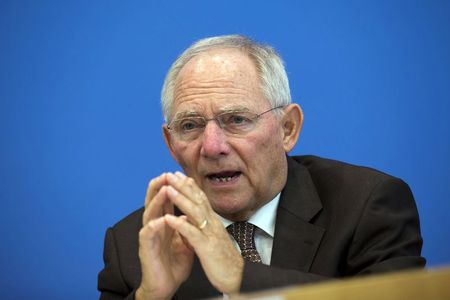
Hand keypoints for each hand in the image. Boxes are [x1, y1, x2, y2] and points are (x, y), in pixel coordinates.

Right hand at [136, 174, 193, 299]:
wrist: (166, 286)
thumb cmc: (174, 264)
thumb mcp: (184, 243)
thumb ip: (185, 228)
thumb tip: (188, 215)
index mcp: (164, 224)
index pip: (165, 202)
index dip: (170, 188)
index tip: (178, 175)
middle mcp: (154, 227)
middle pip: (154, 202)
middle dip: (159, 187)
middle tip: (165, 174)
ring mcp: (149, 237)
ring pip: (149, 214)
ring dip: (156, 202)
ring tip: (163, 189)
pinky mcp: (146, 249)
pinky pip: (148, 235)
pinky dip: (154, 226)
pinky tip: (160, 220)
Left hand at [163, 172, 243, 293]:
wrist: (237, 278)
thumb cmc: (224, 261)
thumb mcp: (214, 239)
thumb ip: (205, 227)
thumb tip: (193, 218)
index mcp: (214, 223)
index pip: (202, 200)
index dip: (190, 187)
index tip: (179, 175)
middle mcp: (213, 224)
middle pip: (198, 200)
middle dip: (184, 186)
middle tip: (171, 174)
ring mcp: (211, 235)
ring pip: (195, 212)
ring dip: (181, 199)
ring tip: (168, 188)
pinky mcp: (207, 248)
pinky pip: (192, 234)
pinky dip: (180, 225)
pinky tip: (169, 218)